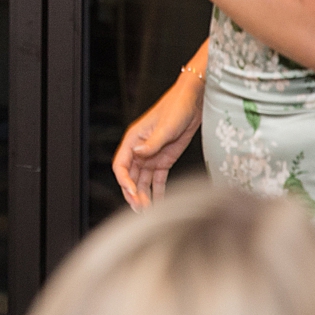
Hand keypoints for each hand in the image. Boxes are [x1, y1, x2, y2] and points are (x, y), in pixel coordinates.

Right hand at [112, 74, 203, 209]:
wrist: (193, 103)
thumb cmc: (176, 108)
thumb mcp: (165, 127)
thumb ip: (151, 143)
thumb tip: (137, 153)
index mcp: (133, 139)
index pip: (121, 165)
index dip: (124, 180)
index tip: (132, 191)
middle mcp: (139, 150)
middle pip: (131, 177)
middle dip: (133, 193)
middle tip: (140, 208)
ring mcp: (151, 156)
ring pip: (143, 181)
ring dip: (143, 196)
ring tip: (148, 211)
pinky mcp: (164, 160)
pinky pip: (157, 180)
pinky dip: (157, 192)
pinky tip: (159, 203)